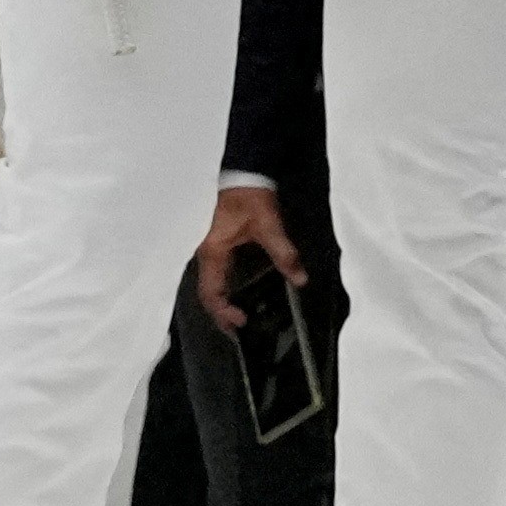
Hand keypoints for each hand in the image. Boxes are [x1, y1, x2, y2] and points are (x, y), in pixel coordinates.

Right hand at [193, 178, 306, 324]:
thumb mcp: (269, 226)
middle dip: (220, 316)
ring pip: (210, 287)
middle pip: (207, 294)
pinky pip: (217, 278)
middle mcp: (208, 256)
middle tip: (239, 332)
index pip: (210, 292)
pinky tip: (239, 298)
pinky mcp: (219, 248)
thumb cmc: (251, 198)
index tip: (242, 322)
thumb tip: (299, 280)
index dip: (223, 312)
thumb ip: (283, 253)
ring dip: (221, 306)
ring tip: (238, 321)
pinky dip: (225, 293)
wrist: (244, 173)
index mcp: (214, 253)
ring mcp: (212, 252)